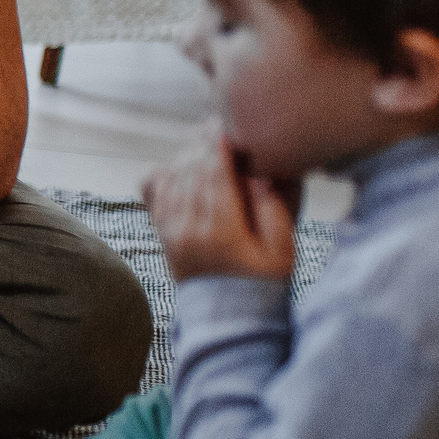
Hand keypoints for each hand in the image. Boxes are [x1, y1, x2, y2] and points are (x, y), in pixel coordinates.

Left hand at [142, 134, 296, 281]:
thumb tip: (260, 174)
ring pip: (171, 177)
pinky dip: (166, 172)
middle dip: (202, 143)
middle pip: (190, 171)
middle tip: (215, 122)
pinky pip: (154, 191)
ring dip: (185, 154)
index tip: (224, 122)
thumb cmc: (264, 282)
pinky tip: (182, 165)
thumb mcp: (284, 251)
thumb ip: (274, 211)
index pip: (214, 175)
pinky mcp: (162, 233)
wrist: (229, 317)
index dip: (218, 145)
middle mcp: (189, 229)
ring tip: (203, 139)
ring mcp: (170, 232)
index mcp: (222, 232)